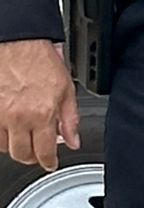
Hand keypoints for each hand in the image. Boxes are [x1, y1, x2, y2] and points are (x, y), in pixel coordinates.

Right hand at [0, 39, 79, 171]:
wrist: (16, 43)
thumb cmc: (39, 61)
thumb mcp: (66, 89)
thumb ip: (70, 119)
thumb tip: (72, 141)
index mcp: (41, 113)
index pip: (44, 152)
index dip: (48, 162)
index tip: (50, 164)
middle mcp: (17, 118)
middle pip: (21, 154)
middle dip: (31, 156)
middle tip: (37, 151)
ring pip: (3, 147)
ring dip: (14, 145)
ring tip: (23, 136)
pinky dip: (0, 136)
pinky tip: (8, 128)